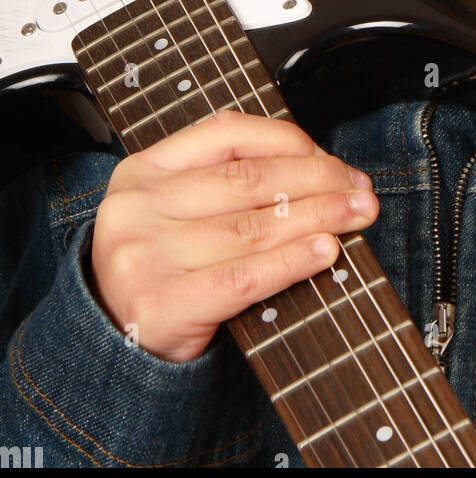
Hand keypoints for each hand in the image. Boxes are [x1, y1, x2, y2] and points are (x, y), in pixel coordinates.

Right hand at [87, 107, 378, 361]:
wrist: (112, 343)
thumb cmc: (161, 268)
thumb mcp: (176, 210)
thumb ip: (229, 183)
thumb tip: (321, 170)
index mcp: (143, 169)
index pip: (227, 133)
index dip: (289, 142)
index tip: (332, 159)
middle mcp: (139, 206)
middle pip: (247, 180)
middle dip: (317, 181)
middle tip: (360, 189)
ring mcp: (146, 255)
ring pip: (252, 227)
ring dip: (318, 217)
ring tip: (356, 215)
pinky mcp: (162, 304)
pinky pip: (244, 276)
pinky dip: (293, 260)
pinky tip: (326, 251)